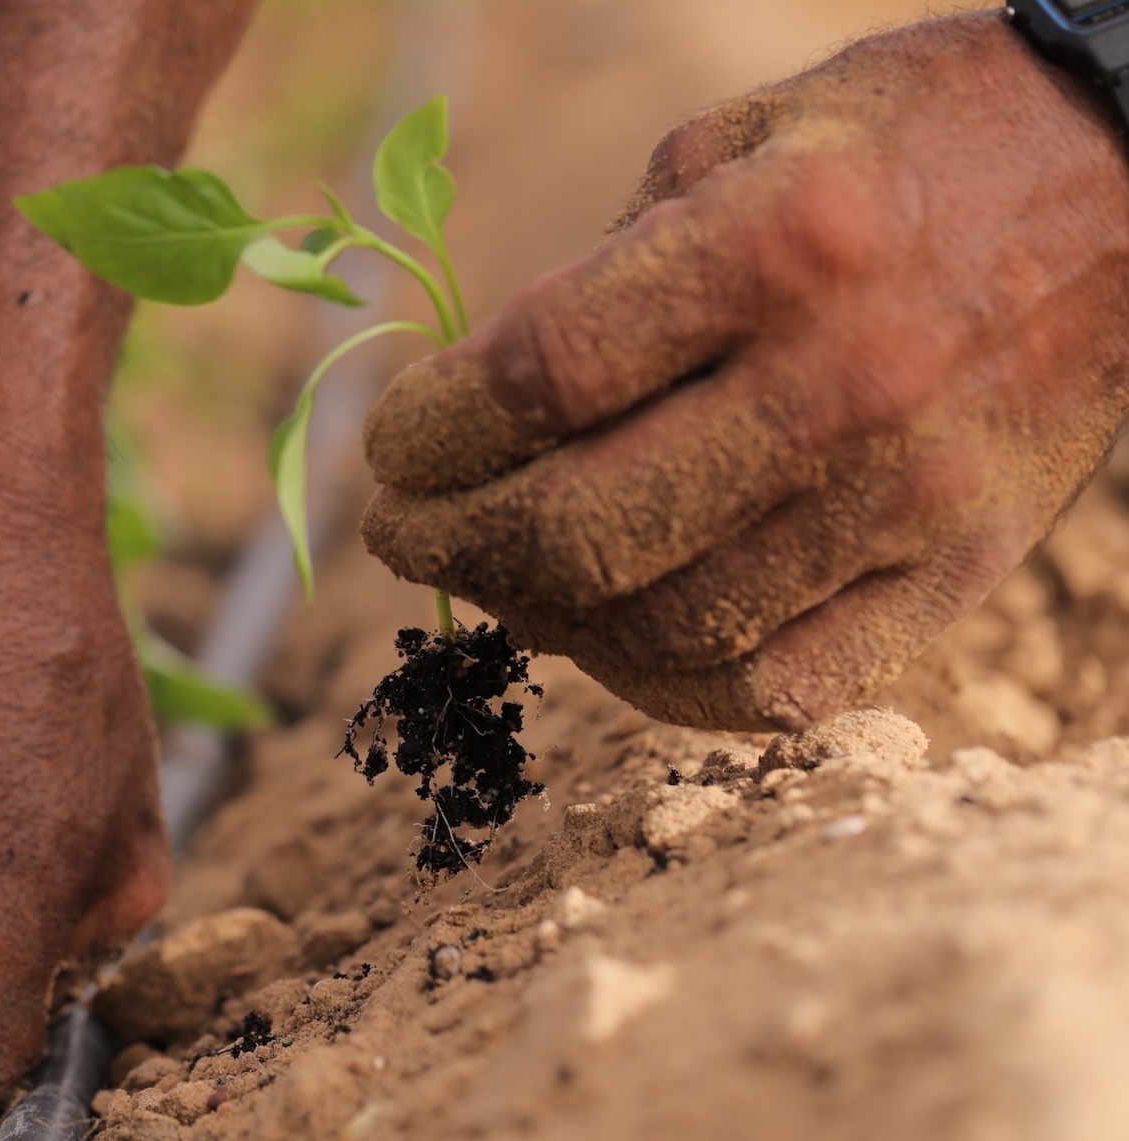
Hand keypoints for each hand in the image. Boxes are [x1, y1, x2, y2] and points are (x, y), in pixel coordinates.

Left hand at [360, 13, 1128, 730]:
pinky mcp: (959, 571)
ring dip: (540, 617)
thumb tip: (479, 416)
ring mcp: (909, 495)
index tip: (391, 451)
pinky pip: (780, 691)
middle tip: (403, 535)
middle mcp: (844, 381)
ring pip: (663, 626)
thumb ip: (603, 276)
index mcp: (777, 242)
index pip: (537, 381)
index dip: (428, 435)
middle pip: (580, 528)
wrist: (1122, 179)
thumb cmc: (900, 149)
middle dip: (450, 544)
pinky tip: (613, 639)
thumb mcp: (733, 142)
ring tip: (498, 578)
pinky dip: (667, 687)